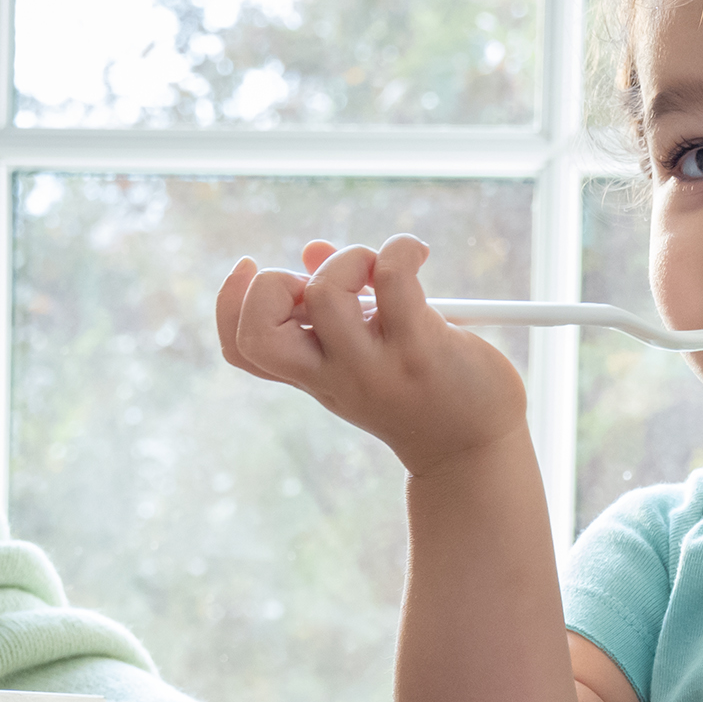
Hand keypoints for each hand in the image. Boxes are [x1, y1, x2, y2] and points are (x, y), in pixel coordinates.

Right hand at [215, 234, 528, 480]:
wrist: (474, 453)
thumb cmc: (424, 394)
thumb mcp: (369, 354)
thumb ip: (340, 305)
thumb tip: (312, 248)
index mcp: (314, 374)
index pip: (242, 349)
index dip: (229, 304)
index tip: (252, 267)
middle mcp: (333, 375)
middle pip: (258, 333)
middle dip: (270, 284)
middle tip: (316, 280)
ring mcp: (373, 366)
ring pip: (324, 295)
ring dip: (348, 258)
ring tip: (378, 267)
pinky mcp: (419, 350)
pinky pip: (393, 278)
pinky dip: (401, 249)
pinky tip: (418, 254)